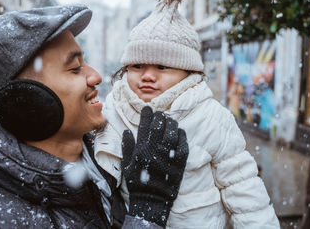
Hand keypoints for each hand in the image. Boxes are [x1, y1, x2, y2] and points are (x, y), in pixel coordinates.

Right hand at [121, 106, 188, 226]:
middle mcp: (155, 151)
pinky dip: (182, 135)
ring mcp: (168, 156)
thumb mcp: (126, 165)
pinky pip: (183, 144)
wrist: (152, 200)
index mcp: (141, 150)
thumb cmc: (137, 182)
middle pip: (160, 127)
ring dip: (171, 123)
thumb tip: (126, 131)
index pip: (144, 126)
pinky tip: (179, 131)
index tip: (148, 109)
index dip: (147, 115)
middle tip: (160, 113)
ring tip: (170, 120)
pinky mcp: (179, 162)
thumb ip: (127, 147)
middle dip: (159, 117)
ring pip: (172, 133)